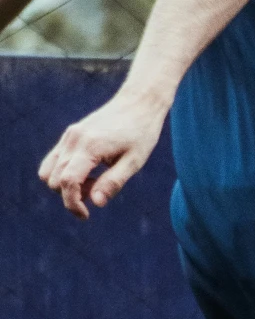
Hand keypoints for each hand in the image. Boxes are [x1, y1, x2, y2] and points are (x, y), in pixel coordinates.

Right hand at [38, 93, 162, 219]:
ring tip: (95, 181)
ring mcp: (69, 136)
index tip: (86, 215)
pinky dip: (65, 173)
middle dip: (72, 194)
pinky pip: (54, 160)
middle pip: (54, 180)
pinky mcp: (70, 135)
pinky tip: (89, 171)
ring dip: (66, 184)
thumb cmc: (141, 133)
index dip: (73, 203)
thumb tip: (96, 203)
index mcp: (89, 147)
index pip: (67, 182)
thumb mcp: (134, 162)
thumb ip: (113, 183)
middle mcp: (73, 141)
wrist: (138, 103)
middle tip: (99, 189)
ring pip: (48, 171)